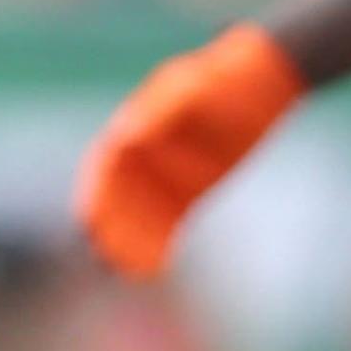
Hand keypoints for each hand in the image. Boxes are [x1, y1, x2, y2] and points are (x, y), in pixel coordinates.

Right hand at [72, 26, 304, 278]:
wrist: (261, 79)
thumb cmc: (222, 78)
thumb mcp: (192, 88)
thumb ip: (161, 113)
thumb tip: (127, 135)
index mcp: (135, 123)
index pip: (108, 166)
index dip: (97, 195)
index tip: (89, 221)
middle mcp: (146, 152)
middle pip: (120, 196)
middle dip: (111, 226)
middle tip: (103, 257)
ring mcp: (168, 171)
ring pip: (142, 213)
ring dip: (130, 241)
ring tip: (122, 271)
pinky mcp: (191, 187)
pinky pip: (170, 220)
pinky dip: (159, 242)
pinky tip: (156, 267)